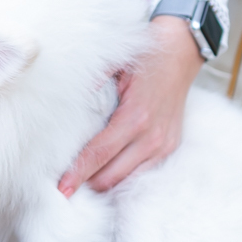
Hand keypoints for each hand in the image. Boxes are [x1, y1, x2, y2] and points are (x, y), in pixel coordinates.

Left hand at [58, 16, 202, 194]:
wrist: (182, 52)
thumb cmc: (145, 58)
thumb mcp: (114, 64)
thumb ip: (90, 84)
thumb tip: (59, 99)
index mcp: (135, 117)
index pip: (99, 154)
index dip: (78, 174)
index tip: (61, 189)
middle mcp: (152, 137)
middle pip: (111, 176)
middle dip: (87, 184)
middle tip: (64, 185)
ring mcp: (164, 145)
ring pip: (126, 180)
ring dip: (104, 183)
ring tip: (82, 181)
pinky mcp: (170, 147)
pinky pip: (142, 173)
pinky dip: (122, 176)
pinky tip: (105, 171)